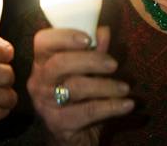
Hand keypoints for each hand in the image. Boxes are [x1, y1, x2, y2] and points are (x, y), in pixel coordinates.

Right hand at [27, 26, 132, 145]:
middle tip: (114, 64)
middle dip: (90, 60)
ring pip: (75, 87)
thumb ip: (93, 50)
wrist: (74, 136)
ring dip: (105, 85)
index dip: (64, 36)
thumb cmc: (80, 98)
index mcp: (42, 63)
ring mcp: (45, 104)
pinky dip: (111, 106)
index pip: (42, 41)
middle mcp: (39, 82)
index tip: (88, 38)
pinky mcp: (58, 124)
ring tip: (125, 88)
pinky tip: (127, 104)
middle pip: (59, 63)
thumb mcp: (87, 72)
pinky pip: (87, 111)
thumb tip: (103, 30)